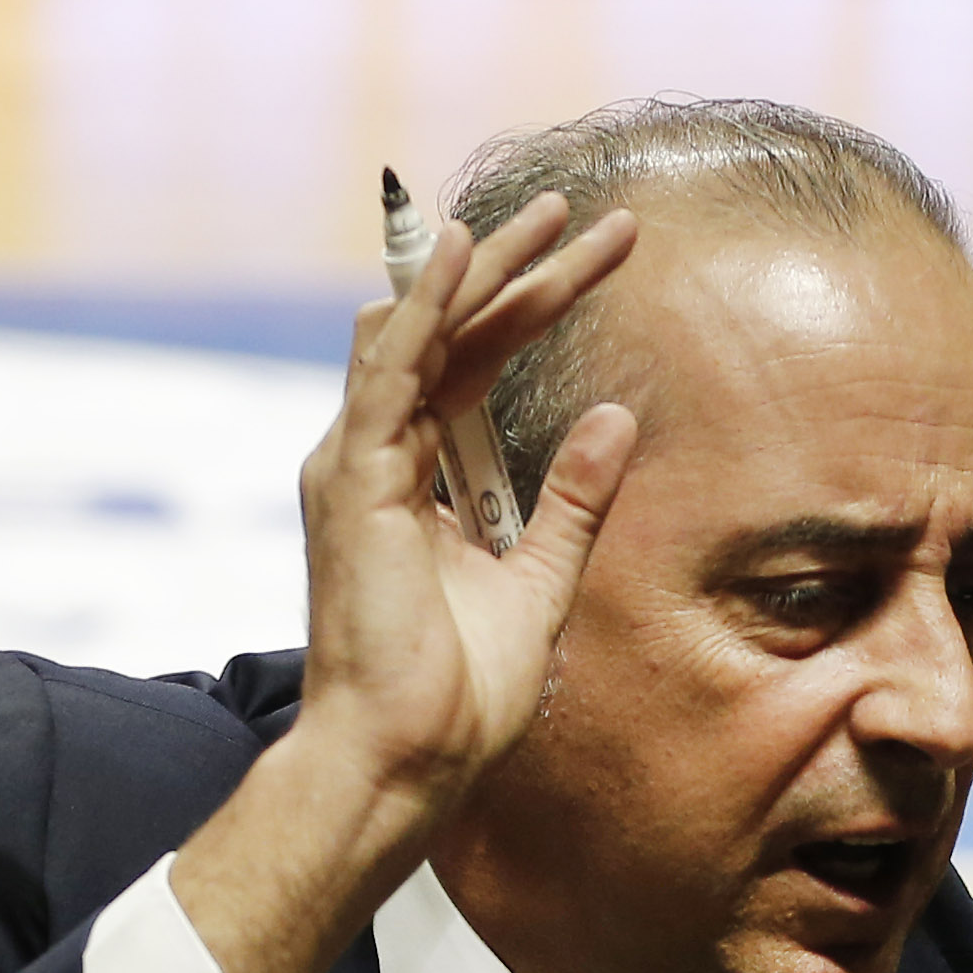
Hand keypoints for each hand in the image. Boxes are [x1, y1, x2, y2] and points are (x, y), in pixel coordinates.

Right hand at [170, 192, 644, 972]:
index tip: (602, 258)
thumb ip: (573, 499)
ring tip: (549, 213)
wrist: (406, 759)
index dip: (539, 307)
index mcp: (421, 482)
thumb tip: (617, 417)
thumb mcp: (542, 581)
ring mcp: (361, 463)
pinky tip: (462, 250)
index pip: (481, 366)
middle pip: (459, 337)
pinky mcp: (355, 478)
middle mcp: (382, 459)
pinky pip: (391, 369)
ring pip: (427, 335)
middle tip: (598, 216)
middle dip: (526, 272)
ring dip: (486, 269)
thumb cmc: (460, 697)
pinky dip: (425, 306)